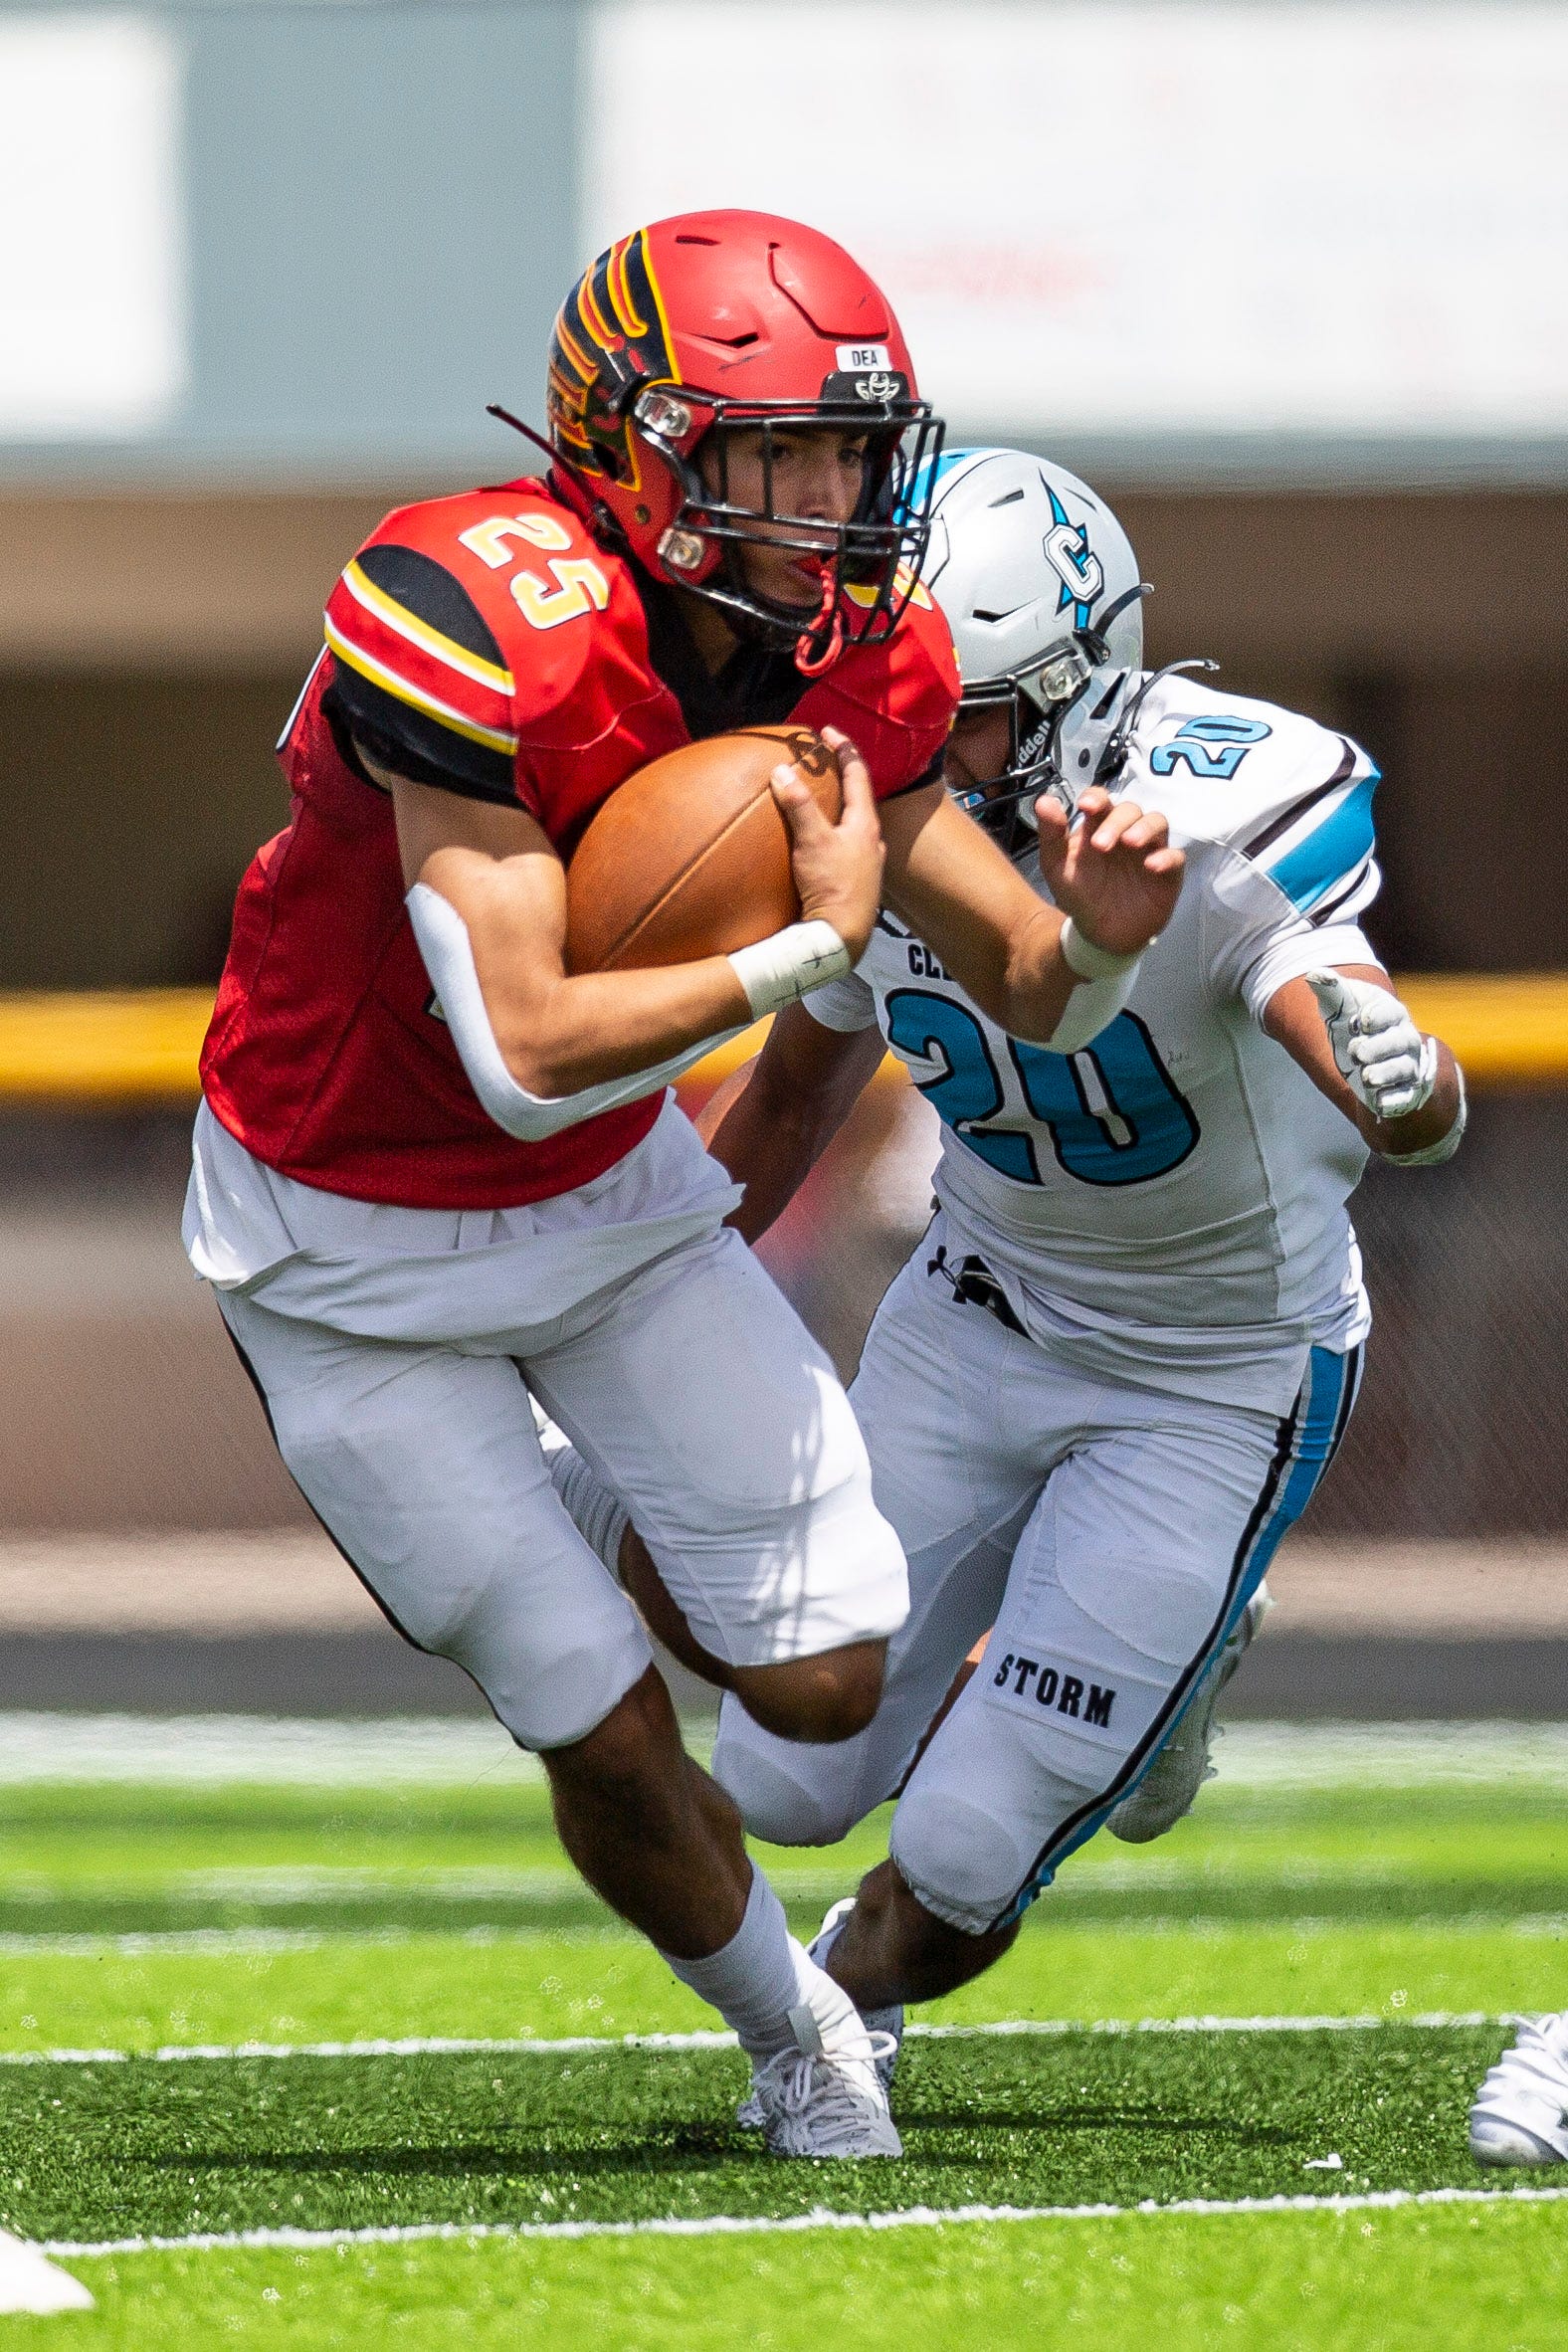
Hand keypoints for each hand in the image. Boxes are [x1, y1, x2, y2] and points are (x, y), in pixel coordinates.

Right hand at [772, 725, 884, 962]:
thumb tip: (781, 771)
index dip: (843, 749)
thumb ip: (798, 806)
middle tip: (821, 764)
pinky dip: (832, 836)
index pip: (858, 774)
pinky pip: (844, 849)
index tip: (828, 732)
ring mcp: (865, 864)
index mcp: (865, 824)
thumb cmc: (833, 888)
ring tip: (817, 801)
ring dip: (837, 810)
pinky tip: (819, 845)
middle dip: (840, 778)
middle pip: (858, 799)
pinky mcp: (855, 883)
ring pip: (853, 826)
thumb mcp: (813, 841)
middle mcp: (871, 842)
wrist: (840, 939)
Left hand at [1035, 786, 1184, 958]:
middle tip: (1101, 845)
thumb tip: (1044, 801)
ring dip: (1145, 828)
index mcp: (1098, 827)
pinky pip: (1175, 857)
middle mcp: (1126, 832)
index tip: (1087, 805)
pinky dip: (1166, 857)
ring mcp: (1149, 850)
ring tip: (1130, 842)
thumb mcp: (1056, 867)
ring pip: (1157, 822)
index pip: (1102, 800)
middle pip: (1130, 810)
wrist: (1099, 934)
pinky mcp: (1167, 872)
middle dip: (1117, 822)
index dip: (1097, 797)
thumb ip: (1051, 835)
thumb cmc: (1080, 894)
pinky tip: (1151, 866)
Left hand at [1306, 969, 1436, 1121]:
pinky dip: (1395, 1101)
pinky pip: (1404, 1097)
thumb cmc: (1354, 1024)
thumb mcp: (1341, 1007)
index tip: (1360, 1021)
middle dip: (1379, 1047)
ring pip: (1402, 1070)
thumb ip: (1331, 990)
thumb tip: (1314, 974)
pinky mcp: (1403, 1091)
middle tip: (1357, 1052)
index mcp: (1391, 1014)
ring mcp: (1406, 1066)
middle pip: (1398, 1042)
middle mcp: (1404, 1039)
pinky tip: (1381, 1105)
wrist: (1365, 1054)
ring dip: (1385, 1074)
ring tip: (1366, 1077)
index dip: (1377, 1016)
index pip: (1389, 1013)